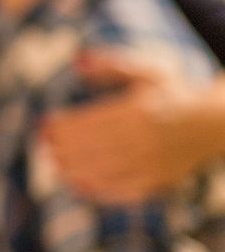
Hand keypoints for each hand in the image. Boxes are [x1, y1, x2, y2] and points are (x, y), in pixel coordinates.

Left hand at [42, 52, 214, 201]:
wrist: (214, 124)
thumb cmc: (173, 93)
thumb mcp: (147, 72)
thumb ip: (112, 64)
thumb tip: (78, 60)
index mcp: (139, 111)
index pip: (91, 122)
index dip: (63, 126)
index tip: (43, 126)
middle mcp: (145, 139)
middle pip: (93, 148)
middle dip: (63, 149)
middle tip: (43, 147)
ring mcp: (153, 163)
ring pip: (104, 171)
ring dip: (73, 169)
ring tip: (53, 165)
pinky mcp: (159, 182)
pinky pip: (122, 191)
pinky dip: (97, 191)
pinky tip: (76, 186)